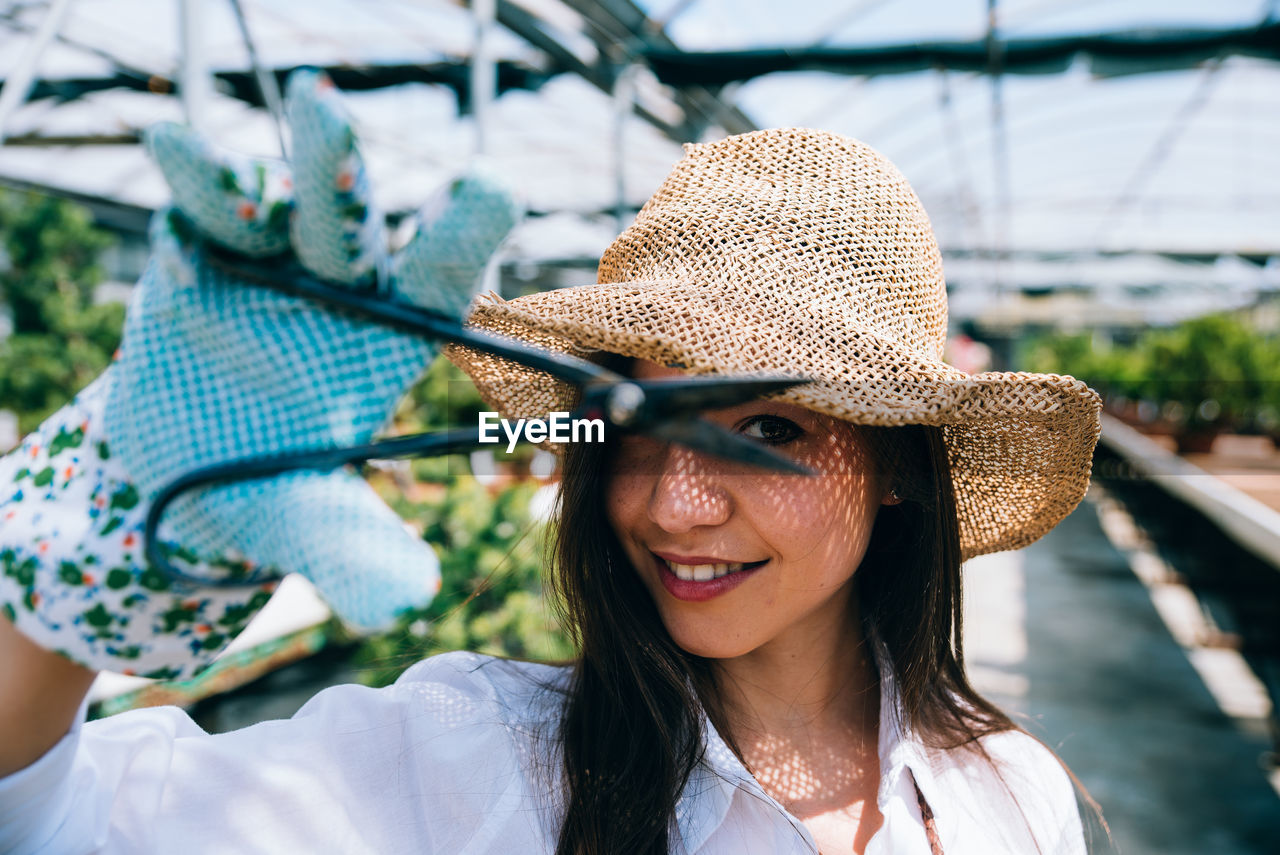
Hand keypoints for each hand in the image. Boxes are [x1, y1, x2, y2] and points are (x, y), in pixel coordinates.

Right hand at [0, 70, 519, 677]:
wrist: (174, 465)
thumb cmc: (261, 485)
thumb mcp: (302, 522)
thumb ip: (354, 552)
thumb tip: (409, 601)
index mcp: (385, 339)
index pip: (433, 282)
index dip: (457, 238)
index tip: (487, 191)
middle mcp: (339, 286)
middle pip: (355, 226)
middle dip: (351, 181)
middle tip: (358, 128)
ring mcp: (271, 259)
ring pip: (287, 201)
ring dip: (296, 162)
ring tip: (310, 110)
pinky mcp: (204, 248)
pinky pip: (202, 205)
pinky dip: (191, 176)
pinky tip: (173, 144)